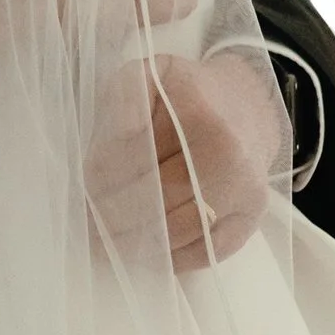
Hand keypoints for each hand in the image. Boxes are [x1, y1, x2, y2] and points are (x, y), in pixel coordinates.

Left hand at [88, 52, 283, 273]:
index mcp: (198, 117)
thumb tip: (105, 152)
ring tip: (109, 242)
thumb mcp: (153, 75)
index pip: (135, 161)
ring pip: (180, 232)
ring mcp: (244, 189)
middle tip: (89, 226)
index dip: (101, 182)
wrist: (247, 106)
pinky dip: (173, 258)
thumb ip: (124, 101)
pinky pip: (207, 252)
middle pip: (157, 201)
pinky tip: (148, 251)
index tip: (84, 192)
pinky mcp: (251, 216)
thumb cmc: (187, 94)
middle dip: (115, 216)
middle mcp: (227, 156)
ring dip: (139, 243)